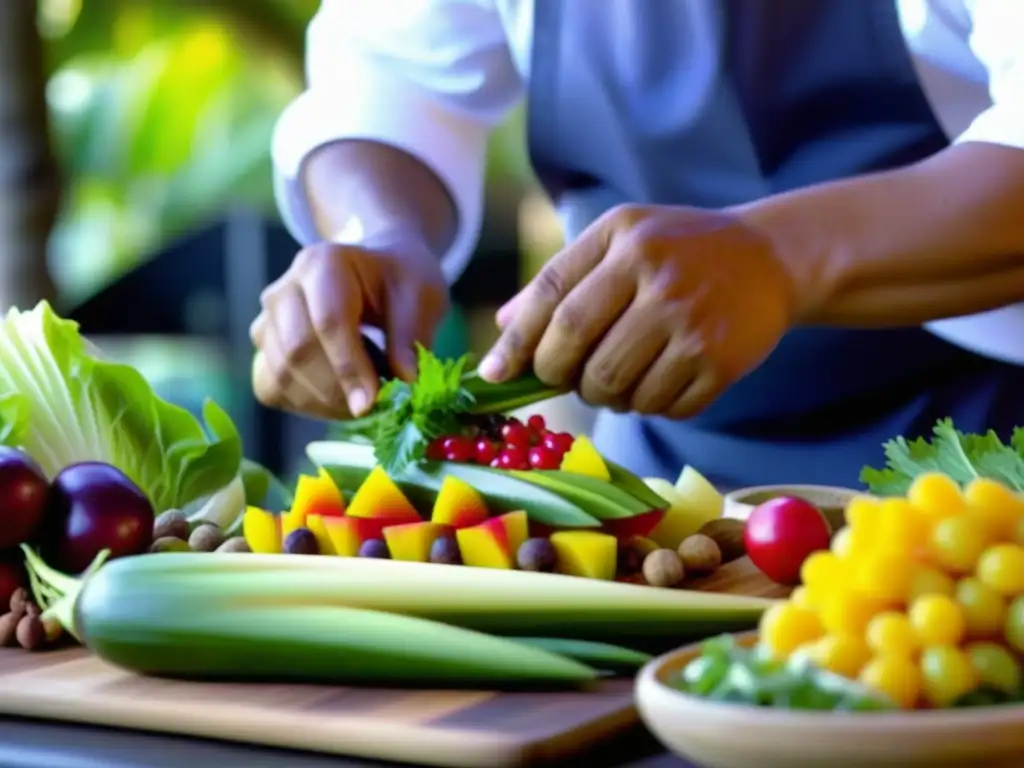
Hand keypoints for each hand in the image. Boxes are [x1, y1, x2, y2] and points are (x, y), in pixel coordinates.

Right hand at [250, 235, 447, 418]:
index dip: (349, 367)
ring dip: (324, 402)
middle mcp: (284, 290)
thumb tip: (405, 378)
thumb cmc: (398, 283)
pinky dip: (305, 405)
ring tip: (363, 395)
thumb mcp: (421, 296)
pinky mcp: (264, 349)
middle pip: (297, 351)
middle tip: (375, 406)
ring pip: (281, 375)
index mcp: (324, 263)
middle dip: (336, 390)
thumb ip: (411, 335)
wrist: (374, 275)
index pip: (328, 321)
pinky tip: (339, 399)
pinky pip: (271, 388)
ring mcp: (266, 319)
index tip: (371, 402)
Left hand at [480, 205, 799, 418]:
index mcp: (625, 239)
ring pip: (616, 389)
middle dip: (559, 376)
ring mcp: (691, 322)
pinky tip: (661, 378)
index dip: (516, 342)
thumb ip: (562, 278)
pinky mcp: (720, 362)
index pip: (552, 298)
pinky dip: (650, 405)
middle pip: (578, 353)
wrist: (770, 258)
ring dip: (606, 396)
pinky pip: (661, 407)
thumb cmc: (678, 250)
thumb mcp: (620, 239)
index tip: (495, 374)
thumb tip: (504, 327)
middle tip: (568, 376)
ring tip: (621, 374)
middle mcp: (657, 277)